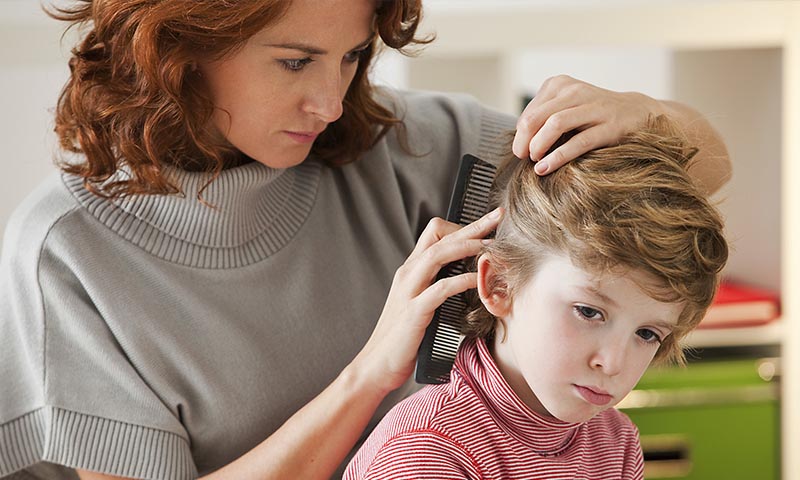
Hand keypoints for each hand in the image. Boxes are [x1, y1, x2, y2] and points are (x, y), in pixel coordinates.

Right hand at [352, 208, 502, 392]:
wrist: (376, 365)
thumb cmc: (402, 338)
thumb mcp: (419, 304)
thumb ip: (434, 287)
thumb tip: (462, 278)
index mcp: (410, 270)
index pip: (434, 233)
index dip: (462, 226)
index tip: (486, 228)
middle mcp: (408, 274)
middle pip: (440, 237)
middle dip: (472, 225)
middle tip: (498, 216)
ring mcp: (409, 291)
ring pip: (438, 254)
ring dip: (468, 246)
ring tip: (493, 245)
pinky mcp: (414, 312)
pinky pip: (441, 288)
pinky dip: (462, 280)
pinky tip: (479, 279)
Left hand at [513, 74, 664, 174]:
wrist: (637, 112)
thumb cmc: (592, 115)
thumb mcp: (565, 108)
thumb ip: (542, 118)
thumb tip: (518, 142)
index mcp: (560, 84)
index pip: (529, 112)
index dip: (520, 134)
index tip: (521, 150)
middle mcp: (575, 91)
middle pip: (536, 118)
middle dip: (524, 141)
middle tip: (522, 158)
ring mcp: (594, 107)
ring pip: (555, 125)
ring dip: (539, 146)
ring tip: (535, 162)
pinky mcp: (609, 126)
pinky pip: (577, 142)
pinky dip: (557, 157)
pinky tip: (545, 168)